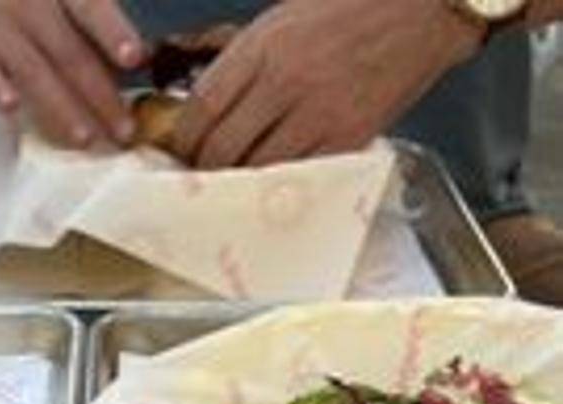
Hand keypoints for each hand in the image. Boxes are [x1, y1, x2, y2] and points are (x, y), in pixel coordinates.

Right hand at [0, 0, 144, 146]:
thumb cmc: (29, 4)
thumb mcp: (63, 2)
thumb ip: (96, 27)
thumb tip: (146, 60)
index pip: (90, 6)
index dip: (113, 32)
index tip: (135, 58)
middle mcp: (28, 0)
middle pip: (68, 51)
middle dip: (99, 94)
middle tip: (123, 130)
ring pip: (33, 69)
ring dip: (60, 106)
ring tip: (86, 138)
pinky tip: (10, 106)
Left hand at [171, 0, 483, 168]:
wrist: (422, 7)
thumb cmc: (347, 10)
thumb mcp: (281, 20)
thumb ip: (242, 64)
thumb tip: (203, 110)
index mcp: (263, 46)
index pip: (203, 107)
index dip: (183, 140)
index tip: (177, 154)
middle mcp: (286, 80)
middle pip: (222, 147)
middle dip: (203, 171)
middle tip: (199, 179)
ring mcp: (319, 112)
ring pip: (256, 170)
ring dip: (237, 186)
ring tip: (230, 189)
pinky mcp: (349, 137)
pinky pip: (298, 176)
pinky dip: (277, 187)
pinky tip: (268, 188)